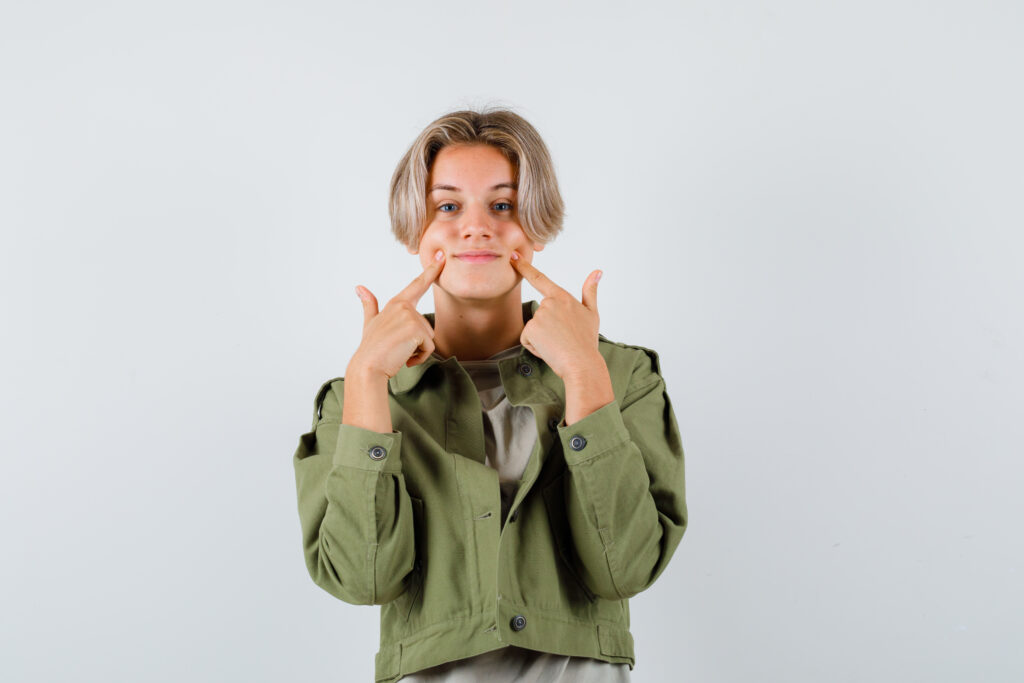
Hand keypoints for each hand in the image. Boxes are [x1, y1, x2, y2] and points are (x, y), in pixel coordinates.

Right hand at [349, 249, 445, 379]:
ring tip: (399, 351)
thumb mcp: (370, 322)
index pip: (417, 284)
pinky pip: (429, 347)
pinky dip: (420, 357)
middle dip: (417, 342)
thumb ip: (369, 304)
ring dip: (418, 350)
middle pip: (427, 327)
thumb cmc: (371, 347)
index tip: (442, 257)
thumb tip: (359, 288)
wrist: (368, 366)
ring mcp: (411, 318)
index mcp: (397, 303)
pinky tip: (405, 358)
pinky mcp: (416, 331)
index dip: (431, 270)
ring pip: (429, 338)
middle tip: (397, 346)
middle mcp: (405, 307)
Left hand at [508, 250, 602, 379]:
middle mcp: (549, 303)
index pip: (540, 278)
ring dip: (541, 339)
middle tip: (562, 338)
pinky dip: (535, 347)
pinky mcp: (531, 329)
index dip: (524, 266)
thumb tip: (597, 272)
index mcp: (562, 297)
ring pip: (532, 329)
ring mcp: (539, 316)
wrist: (582, 363)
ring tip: (557, 344)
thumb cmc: (587, 340)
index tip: (513, 256)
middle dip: (546, 329)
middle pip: (538, 316)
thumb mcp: (592, 314)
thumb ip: (590, 291)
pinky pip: (527, 339)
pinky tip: (549, 349)